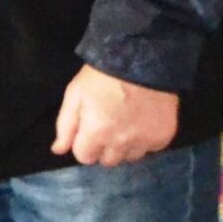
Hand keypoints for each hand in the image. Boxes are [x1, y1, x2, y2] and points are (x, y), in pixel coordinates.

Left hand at [52, 66, 178, 166]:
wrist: (143, 60)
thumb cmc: (102, 77)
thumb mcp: (75, 95)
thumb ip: (65, 126)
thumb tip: (58, 150)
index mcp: (96, 133)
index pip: (85, 158)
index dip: (84, 144)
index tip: (89, 130)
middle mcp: (121, 142)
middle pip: (108, 161)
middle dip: (104, 148)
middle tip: (107, 127)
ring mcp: (145, 141)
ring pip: (130, 157)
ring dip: (125, 146)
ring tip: (126, 124)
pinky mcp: (164, 136)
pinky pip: (151, 149)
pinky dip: (146, 140)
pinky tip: (142, 122)